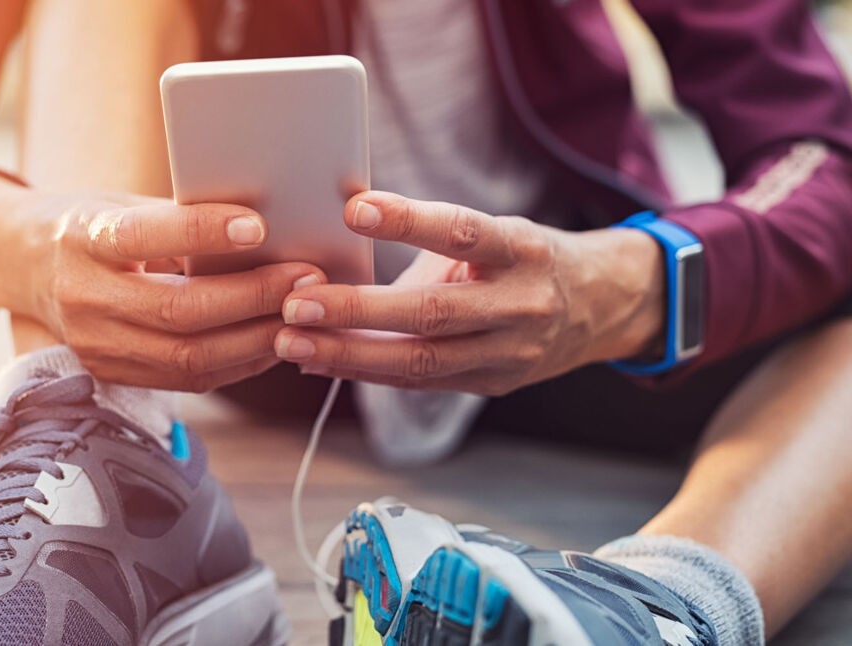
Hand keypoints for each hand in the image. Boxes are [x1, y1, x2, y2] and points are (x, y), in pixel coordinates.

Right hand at [0, 176, 324, 391]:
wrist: (21, 266)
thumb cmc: (87, 224)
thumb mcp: (119, 204)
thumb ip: (177, 219)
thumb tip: (262, 228)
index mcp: (81, 240)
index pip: (142, 237)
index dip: (202, 233)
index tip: (258, 225)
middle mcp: (83, 299)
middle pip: (177, 311)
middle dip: (253, 298)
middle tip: (308, 278)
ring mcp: (96, 346)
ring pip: (188, 358)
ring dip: (257, 340)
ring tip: (305, 315)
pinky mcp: (113, 375)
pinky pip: (188, 380)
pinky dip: (239, 363)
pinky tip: (275, 342)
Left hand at [273, 191, 662, 394]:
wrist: (600, 306)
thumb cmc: (523, 259)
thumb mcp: (493, 234)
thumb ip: (429, 240)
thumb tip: (341, 236)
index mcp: (520, 249)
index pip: (462, 231)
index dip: (408, 221)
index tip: (354, 208)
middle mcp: (520, 304)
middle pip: (433, 313)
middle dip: (357, 311)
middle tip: (296, 303)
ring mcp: (510, 353)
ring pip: (422, 362)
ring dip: (349, 354)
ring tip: (292, 342)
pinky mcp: (493, 384)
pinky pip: (421, 382)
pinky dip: (367, 371)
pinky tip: (321, 360)